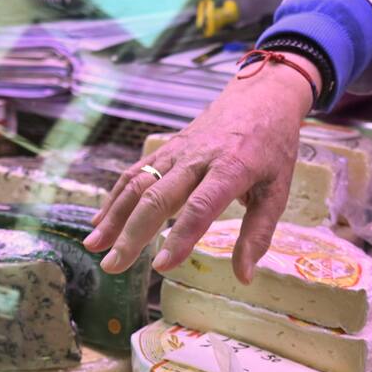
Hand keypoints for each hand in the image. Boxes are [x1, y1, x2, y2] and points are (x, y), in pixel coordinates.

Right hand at [83, 53, 317, 282]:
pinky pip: (135, 172)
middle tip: (113, 266)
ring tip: (94, 247)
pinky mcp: (166, 148)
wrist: (261, 95)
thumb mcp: (277, 191)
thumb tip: (244, 276)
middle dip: (131, 234)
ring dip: (113, 217)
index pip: (200, 207)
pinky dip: (115, 198)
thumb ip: (258, 234)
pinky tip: (100, 222)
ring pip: (138, 183)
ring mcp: (177, 151)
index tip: (161, 267)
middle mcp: (197, 158)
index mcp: (231, 168)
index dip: (179, 238)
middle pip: (157, 197)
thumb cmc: (273, 147)